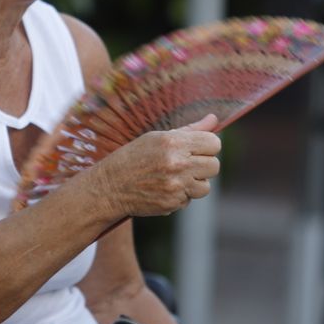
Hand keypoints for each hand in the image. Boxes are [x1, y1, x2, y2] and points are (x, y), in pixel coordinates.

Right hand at [79, 114, 221, 219]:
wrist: (110, 186)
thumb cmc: (133, 157)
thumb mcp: (157, 137)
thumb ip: (190, 130)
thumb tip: (214, 119)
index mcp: (174, 142)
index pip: (214, 143)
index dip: (208, 145)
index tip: (197, 148)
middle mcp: (177, 164)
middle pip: (214, 166)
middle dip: (203, 165)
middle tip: (186, 164)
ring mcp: (176, 186)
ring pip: (206, 187)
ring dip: (194, 183)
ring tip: (175, 177)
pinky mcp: (173, 204)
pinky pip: (190, 200)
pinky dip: (181, 195)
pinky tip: (164, 188)